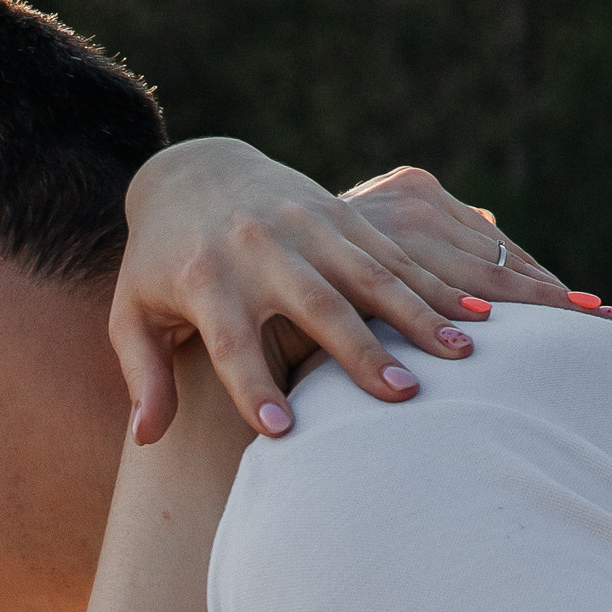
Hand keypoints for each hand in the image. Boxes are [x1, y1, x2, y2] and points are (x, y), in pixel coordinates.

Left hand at [111, 140, 611, 443]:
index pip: (232, 340)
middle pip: (315, 306)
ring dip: (418, 315)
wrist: (195, 172)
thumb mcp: (132, 314)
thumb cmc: (159, 264)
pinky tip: (479, 311)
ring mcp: (307, 224)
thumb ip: (142, 374)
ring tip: (463, 357)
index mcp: (206, 278)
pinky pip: (394, 251)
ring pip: (370, 274)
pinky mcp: (340, 213)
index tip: (281, 432)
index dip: (254, 385)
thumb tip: (144, 439)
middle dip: (359, 352)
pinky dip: (436, 282)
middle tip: (399, 398)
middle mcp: (260, 247)